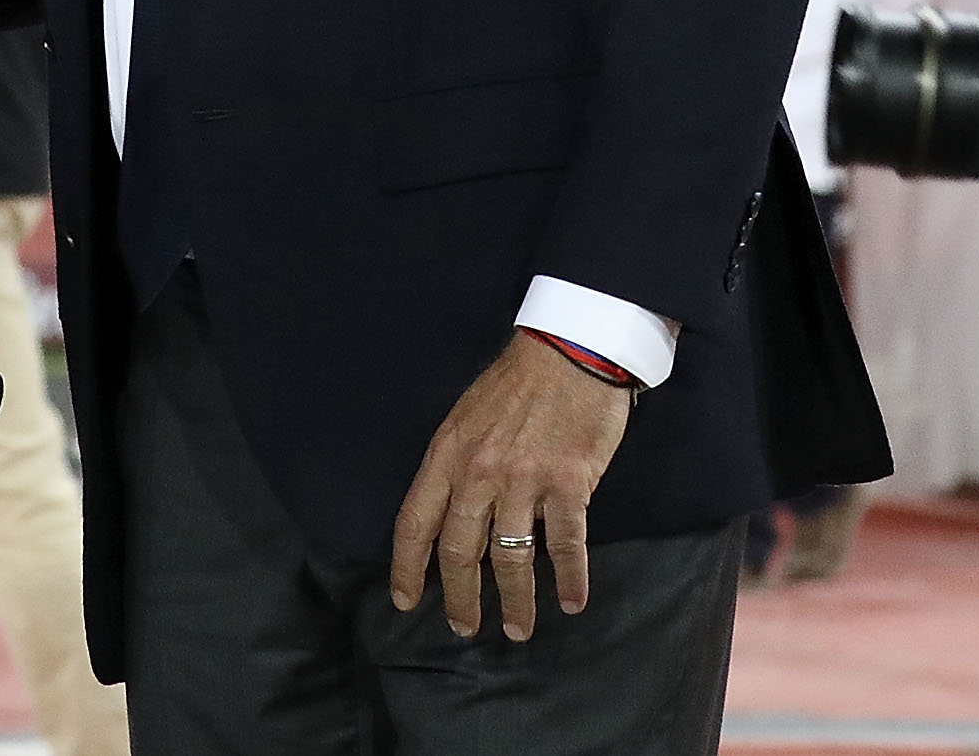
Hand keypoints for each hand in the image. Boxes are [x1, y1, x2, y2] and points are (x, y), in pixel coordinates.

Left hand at [389, 330, 632, 643]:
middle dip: (460, 597)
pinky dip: (571, 578)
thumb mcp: (465, 417)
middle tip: (464, 627)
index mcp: (447, 454)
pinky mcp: (568, 484)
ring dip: (515, 601)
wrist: (569, 349)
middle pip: (460, 550)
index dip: (407, 567)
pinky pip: (566, 544)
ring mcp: (524, 480)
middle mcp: (479, 473)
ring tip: (519, 629)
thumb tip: (453, 514)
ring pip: (511, 558)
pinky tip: (572, 601)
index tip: (405, 600)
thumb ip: (456, 465)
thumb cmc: (516, 382)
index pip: (415, 522)